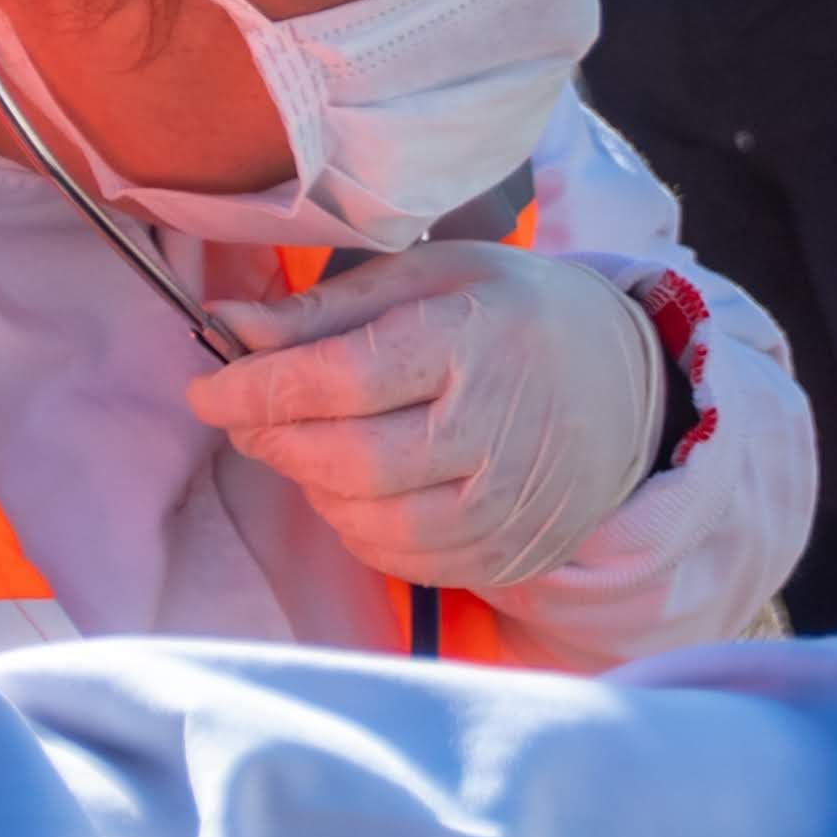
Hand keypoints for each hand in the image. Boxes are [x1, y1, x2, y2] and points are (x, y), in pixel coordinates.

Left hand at [195, 243, 667, 594]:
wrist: (628, 388)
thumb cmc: (514, 316)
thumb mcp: (429, 278)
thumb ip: (325, 309)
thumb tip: (228, 327)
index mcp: (474, 340)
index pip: (340, 378)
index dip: (258, 388)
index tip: (208, 386)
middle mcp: (494, 430)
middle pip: (348, 459)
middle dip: (274, 440)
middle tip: (244, 416)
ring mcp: (504, 503)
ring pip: (369, 521)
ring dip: (311, 485)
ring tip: (304, 445)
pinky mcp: (505, 551)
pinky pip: (401, 558)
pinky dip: (354, 527)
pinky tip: (352, 488)